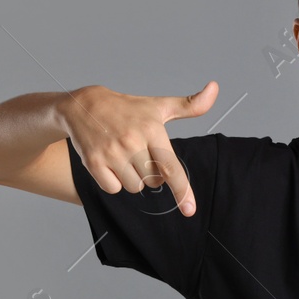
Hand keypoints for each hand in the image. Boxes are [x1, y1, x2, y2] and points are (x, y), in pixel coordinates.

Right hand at [56, 80, 218, 215]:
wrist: (84, 105)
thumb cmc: (127, 109)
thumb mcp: (158, 106)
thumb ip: (190, 105)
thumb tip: (214, 88)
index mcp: (152, 129)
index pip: (170, 166)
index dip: (182, 190)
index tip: (190, 210)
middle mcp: (132, 141)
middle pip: (153, 181)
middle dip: (150, 173)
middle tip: (140, 153)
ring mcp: (112, 152)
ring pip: (135, 187)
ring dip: (132, 177)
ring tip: (123, 156)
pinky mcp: (94, 163)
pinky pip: (113, 189)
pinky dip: (113, 181)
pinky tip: (109, 162)